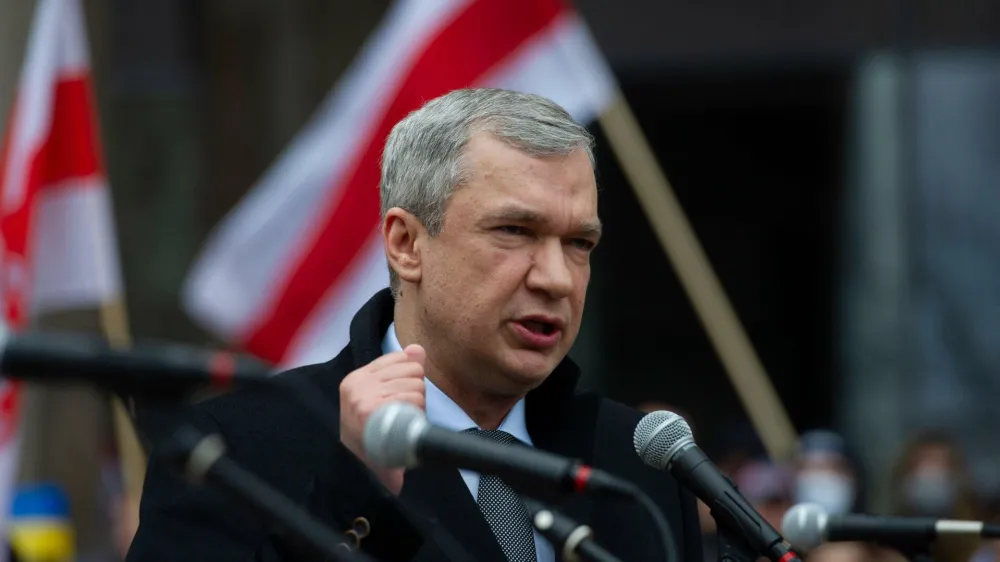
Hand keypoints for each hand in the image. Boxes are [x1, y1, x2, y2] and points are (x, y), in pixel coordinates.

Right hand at [339, 344, 425, 494]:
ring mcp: (363, 397)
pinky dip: (417, 413)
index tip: (398, 399)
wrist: (360, 471)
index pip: (400, 357)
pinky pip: (413, 398)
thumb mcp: (382, 397)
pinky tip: (405, 427)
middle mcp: (356, 384)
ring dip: (418, 406)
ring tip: (402, 423)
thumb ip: (401, 370)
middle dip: (416, 392)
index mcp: (356, 378)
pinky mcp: (372, 410)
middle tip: (402, 415)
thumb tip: (417, 348)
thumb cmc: (374, 436)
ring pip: (417, 385)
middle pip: (412, 370)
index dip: (409, 379)